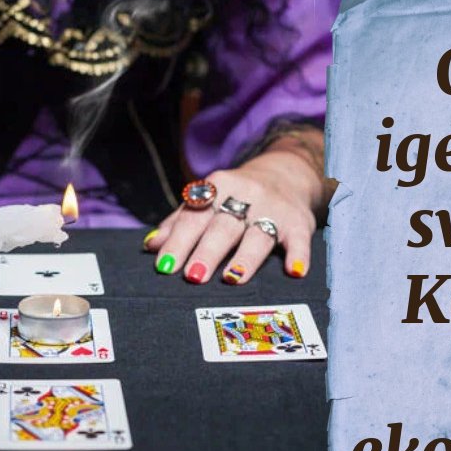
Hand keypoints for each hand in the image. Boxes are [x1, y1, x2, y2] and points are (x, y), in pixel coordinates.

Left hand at [144, 138, 326, 284]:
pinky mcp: (299, 222)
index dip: (178, 242)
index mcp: (217, 188)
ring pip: (258, 234)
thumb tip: (151, 246)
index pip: (194, 217)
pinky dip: (298, 254)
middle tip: (193, 276)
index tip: (165, 266)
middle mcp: (245, 195)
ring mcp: (273, 208)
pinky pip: (299, 239)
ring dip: (246, 256)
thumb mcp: (207, 201)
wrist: (285, 174)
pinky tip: (293, 271)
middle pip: (223, 227)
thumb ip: (179, 223)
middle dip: (208, 251)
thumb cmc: (235, 196)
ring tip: (233, 277)